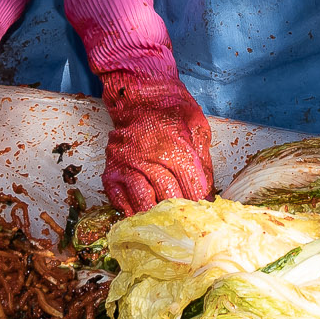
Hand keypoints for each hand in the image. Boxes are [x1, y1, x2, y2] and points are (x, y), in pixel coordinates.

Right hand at [100, 72, 212, 212]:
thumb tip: (207, 192)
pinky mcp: (112, 171)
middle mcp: (150, 158)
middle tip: (187, 221)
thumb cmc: (172, 111)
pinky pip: (119, 200)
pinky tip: (142, 215)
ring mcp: (128, 165)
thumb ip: (204, 161)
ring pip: (143, 202)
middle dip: (181, 212)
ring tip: (165, 222)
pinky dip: (130, 211)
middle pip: (169, 197)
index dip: (200, 202)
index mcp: (176, 148)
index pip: (192, 187)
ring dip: (156, 214)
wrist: (140, 96)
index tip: (203, 211)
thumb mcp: (198, 127)